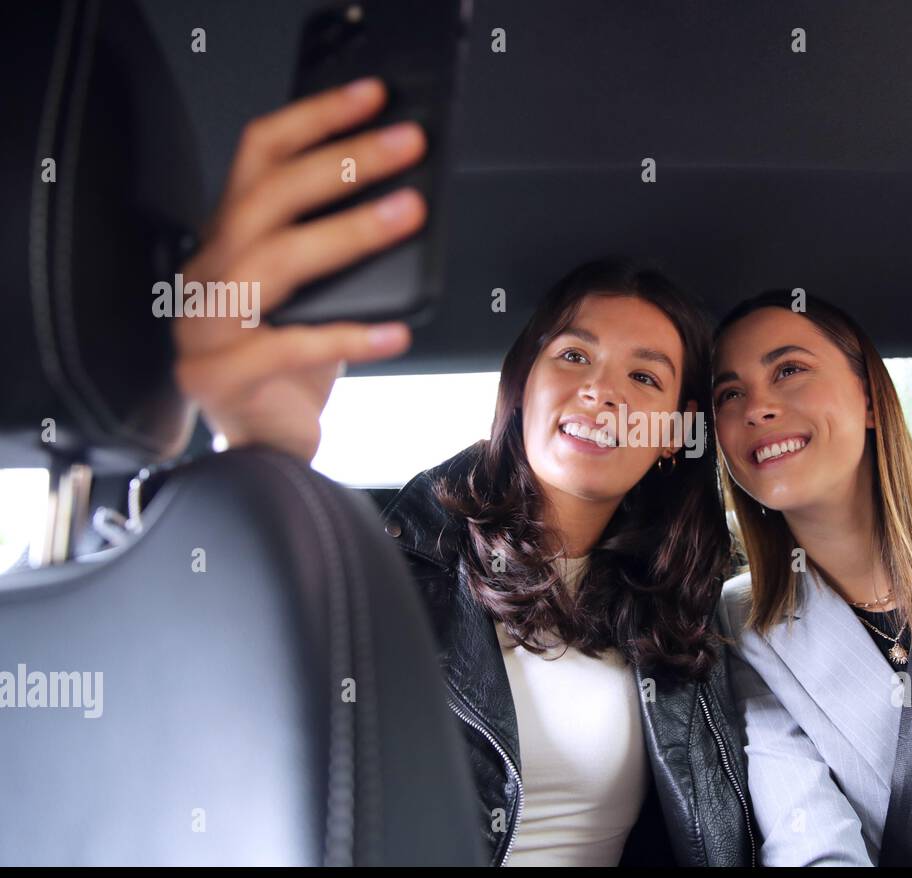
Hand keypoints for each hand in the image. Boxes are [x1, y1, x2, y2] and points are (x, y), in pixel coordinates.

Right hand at [172, 78, 424, 461]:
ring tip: (407, 215)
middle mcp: (207, 273)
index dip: (314, 120)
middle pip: (266, 197)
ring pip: (273, 262)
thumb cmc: (292, 366)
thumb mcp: (314, 295)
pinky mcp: (221, 378)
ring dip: (348, 232)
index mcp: (227, 240)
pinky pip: (286, 348)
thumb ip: (335, 246)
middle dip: (342, 163)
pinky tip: (396, 333)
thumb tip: (407, 197)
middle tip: (405, 146)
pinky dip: (346, 338)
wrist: (264, 445)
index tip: (373, 99)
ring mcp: (204, 327)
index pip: (258, 156)